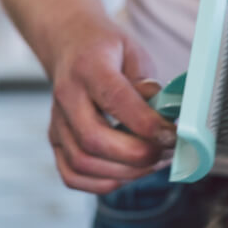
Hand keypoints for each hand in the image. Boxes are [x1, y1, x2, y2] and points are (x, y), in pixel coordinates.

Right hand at [47, 18, 176, 194]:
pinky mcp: (55, 141)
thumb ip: (148, 84)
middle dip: (137, 155)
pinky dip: (103, 183)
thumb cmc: (105, 49)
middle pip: (93, 140)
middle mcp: (66, 96)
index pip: (115, 100)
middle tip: (166, 152)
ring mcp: (57, 122)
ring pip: (83, 163)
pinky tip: (128, 173)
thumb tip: (164, 116)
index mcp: (89, 67)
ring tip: (153, 162)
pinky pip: (72, 176)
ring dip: (125, 173)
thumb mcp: (134, 52)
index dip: (146, 124)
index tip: (172, 134)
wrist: (69, 44)